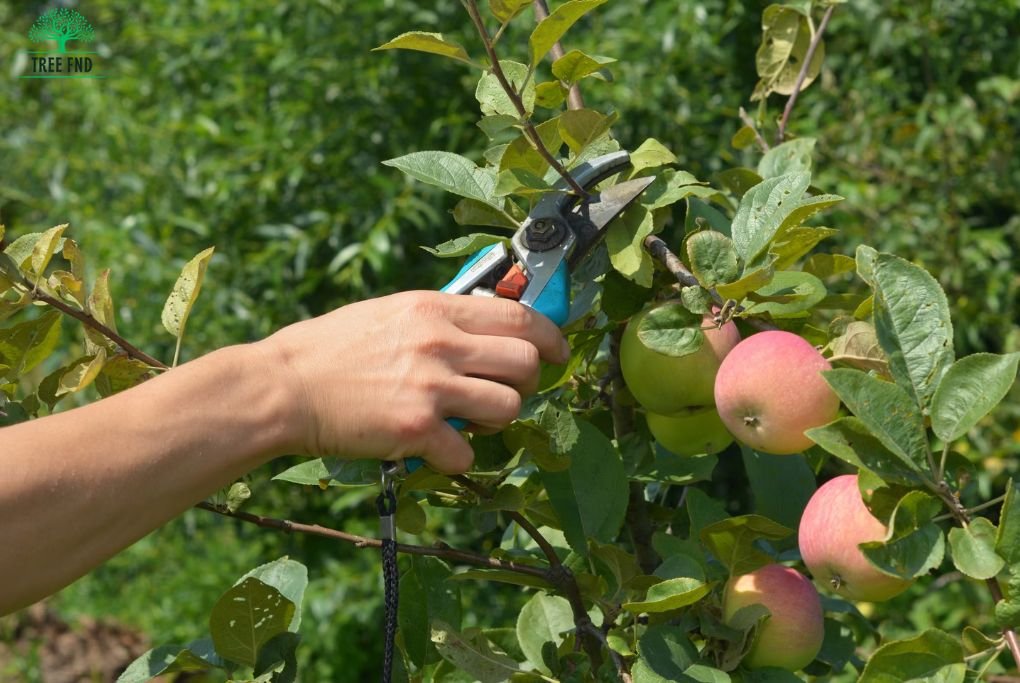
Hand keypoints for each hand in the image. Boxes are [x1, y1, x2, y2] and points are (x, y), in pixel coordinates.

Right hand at [255, 291, 569, 472]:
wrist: (282, 387)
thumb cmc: (329, 349)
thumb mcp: (389, 313)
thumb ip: (438, 320)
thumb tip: (482, 328)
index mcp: (434, 309)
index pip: (519, 316)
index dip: (550, 337)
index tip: (557, 352)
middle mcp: (440, 343)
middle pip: (526, 363)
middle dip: (526, 383)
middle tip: (501, 392)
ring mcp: (431, 387)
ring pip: (509, 407)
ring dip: (494, 420)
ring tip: (465, 421)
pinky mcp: (416, 430)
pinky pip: (468, 452)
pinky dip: (456, 457)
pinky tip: (432, 448)